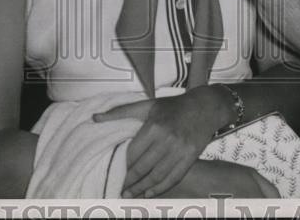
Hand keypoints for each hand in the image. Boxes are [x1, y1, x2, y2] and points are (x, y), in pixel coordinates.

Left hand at [93, 86, 229, 197]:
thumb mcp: (147, 105)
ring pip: (157, 176)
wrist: (205, 107)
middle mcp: (167, 140)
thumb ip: (120, 112)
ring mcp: (180, 151)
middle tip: (118, 190)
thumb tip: (95, 118)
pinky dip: (160, 189)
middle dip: (128, 182)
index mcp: (154, 126)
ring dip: (141, 189)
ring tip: (129, 195)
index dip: (121, 166)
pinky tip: (148, 193)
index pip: (132, 153)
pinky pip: (173, 178)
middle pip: (143, 168)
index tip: (111, 174)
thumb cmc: (172, 106)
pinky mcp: (190, 158)